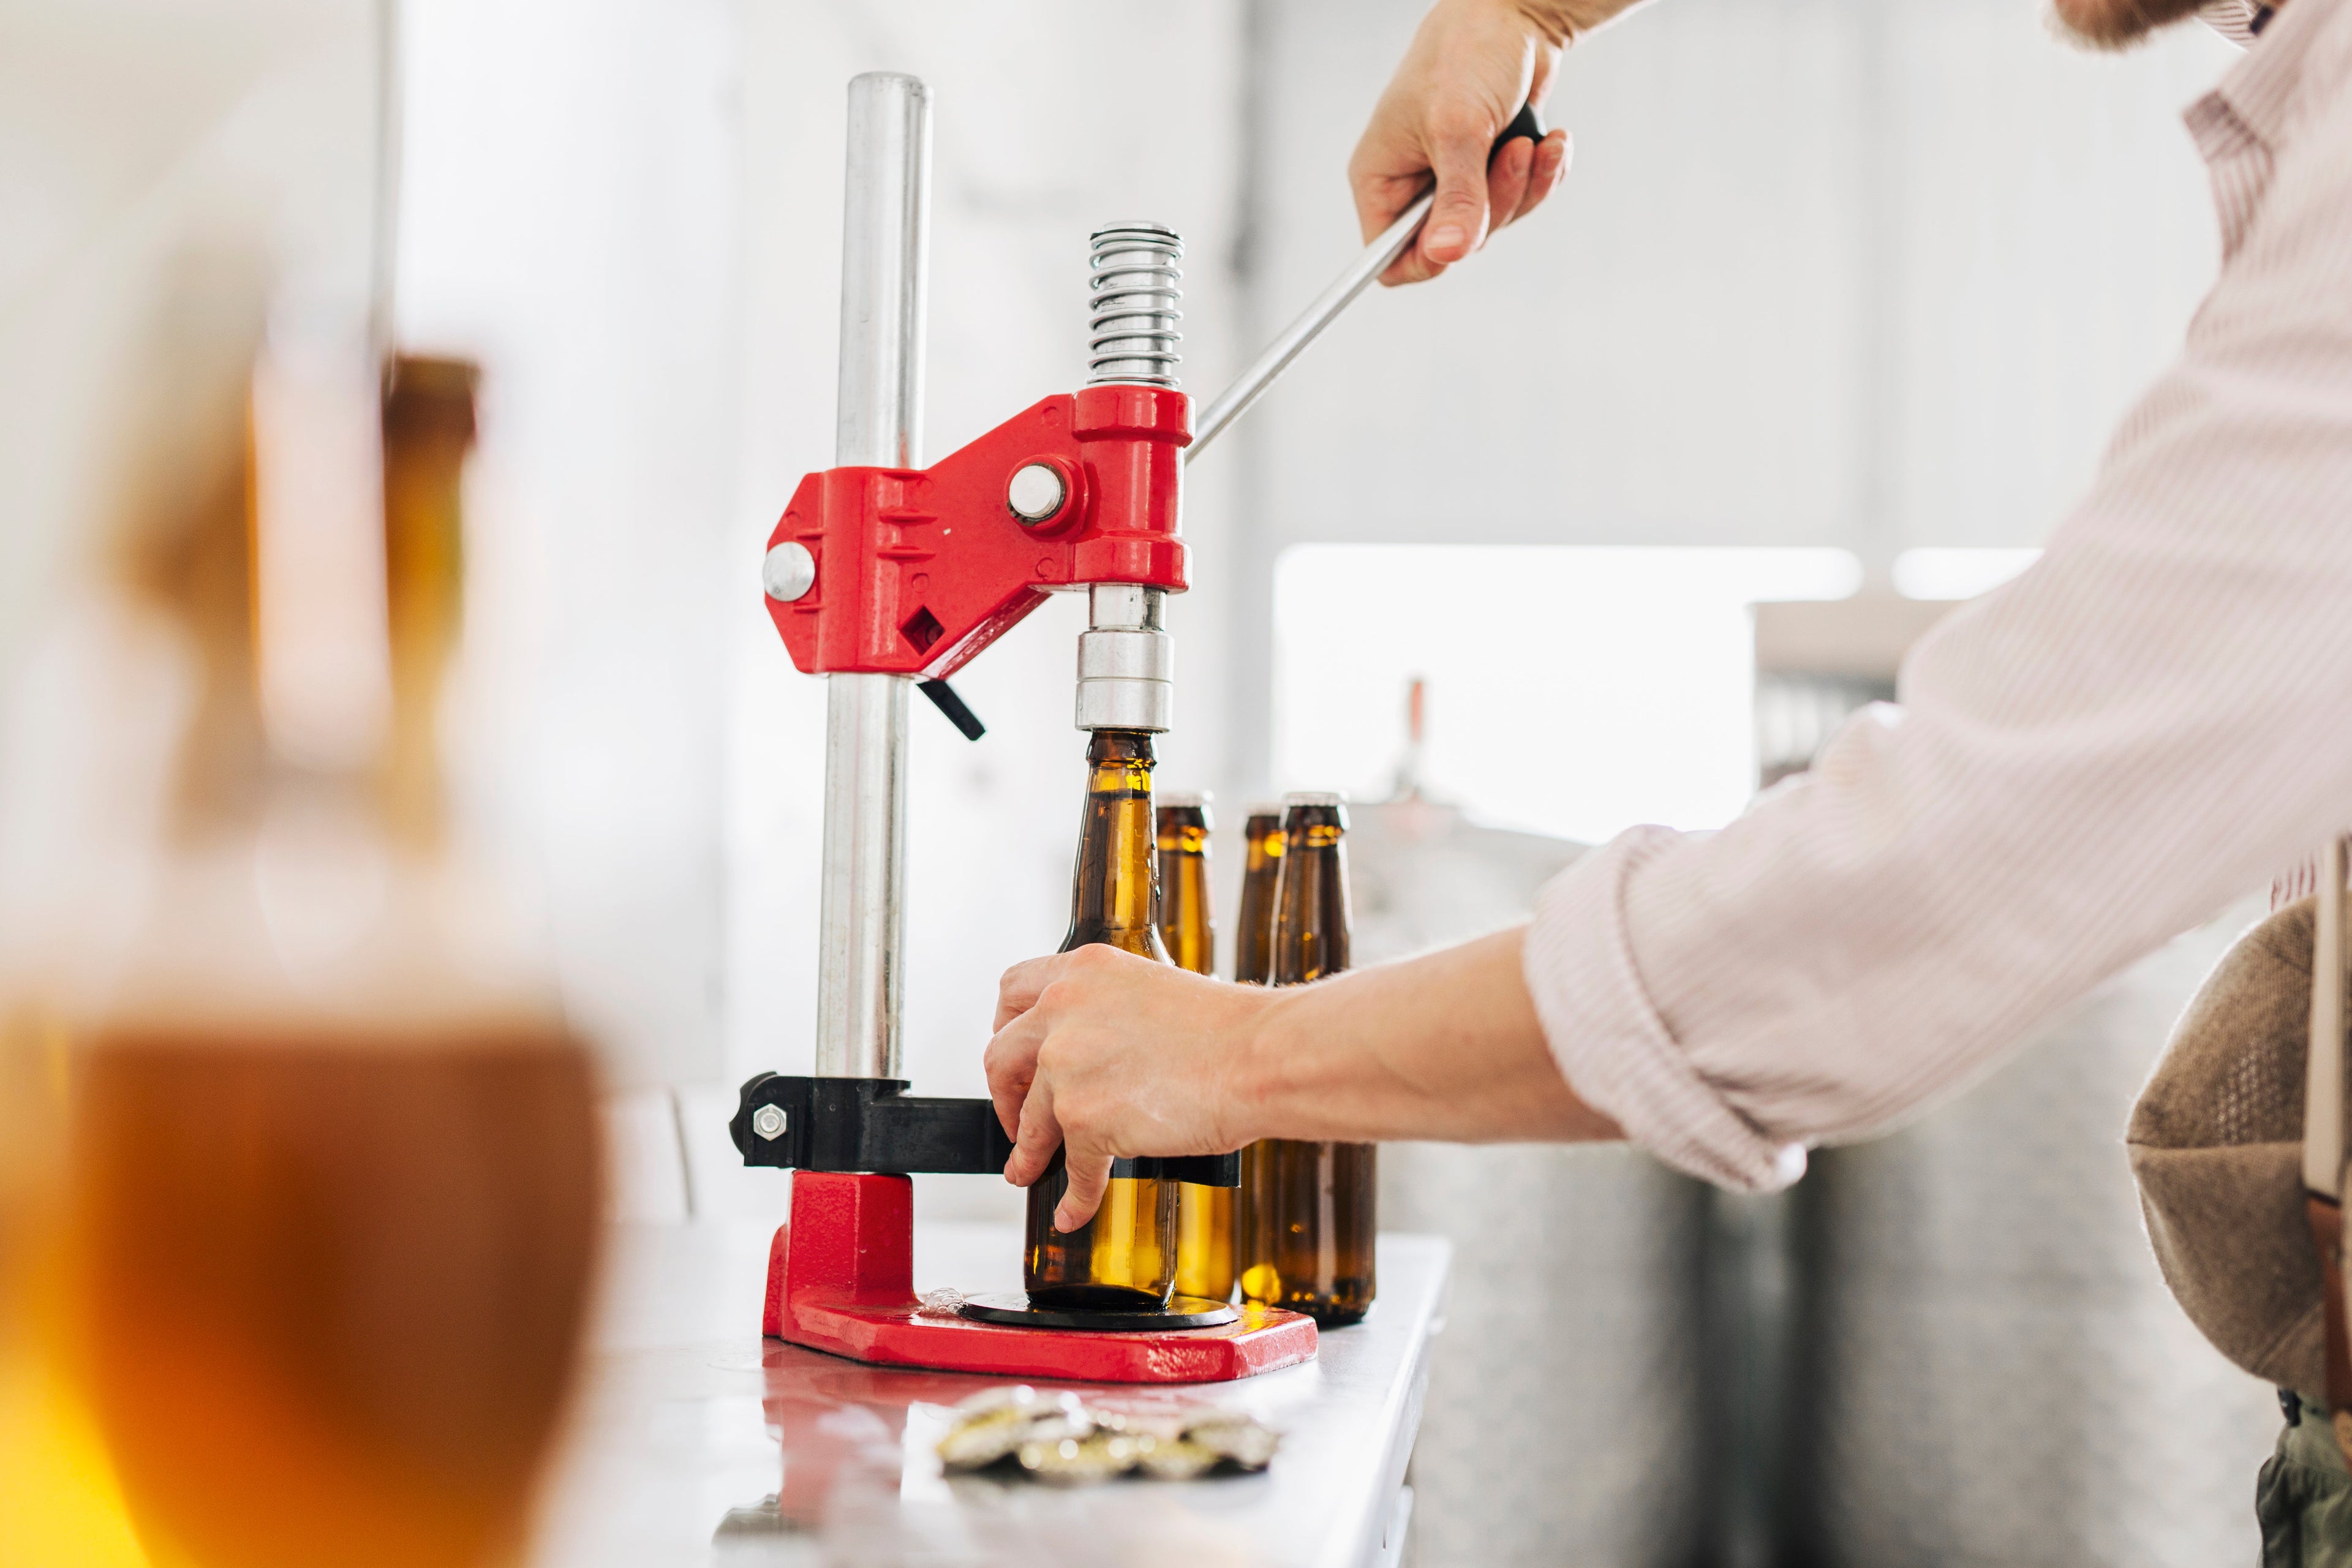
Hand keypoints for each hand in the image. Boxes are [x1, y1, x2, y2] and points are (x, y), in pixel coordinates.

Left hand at [985, 945, 1271, 1232]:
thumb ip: (1110, 1015)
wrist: (1258, 1059)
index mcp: (1082, 971)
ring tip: (1028, 1170)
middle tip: (1016, 1115)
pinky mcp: (1084, 1120)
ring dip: (1027, 1153)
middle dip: (1004, 1094)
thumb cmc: (1228, 1030)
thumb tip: (1096, 1057)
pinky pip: (1072, 1170)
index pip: (1013, 990)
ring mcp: (1067, 1067)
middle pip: (1001, 1057)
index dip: (1005, 1028)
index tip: (1015, 1054)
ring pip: (1030, 1122)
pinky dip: (1073, 1197)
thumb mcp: (1153, 992)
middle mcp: (1063, 1011)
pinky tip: (1073, 1209)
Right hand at [1350, 0, 1579, 284]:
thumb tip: (1447, 255)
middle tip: (1511, 156)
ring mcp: (1453, 179)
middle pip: (1451, 245)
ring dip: (1523, 187)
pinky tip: (1552, 142)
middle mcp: (1413, 185)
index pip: (1386, 258)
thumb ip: (1456, 198)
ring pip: (1491, 225)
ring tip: (1532, 141)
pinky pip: (1519, 201)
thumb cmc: (1466, 55)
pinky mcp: (1489, 169)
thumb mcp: (1458, 129)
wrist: (1513, 15)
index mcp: (1380, 178)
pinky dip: (1541, 175)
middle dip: (1493, 206)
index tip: (1462, 239)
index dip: (1423, 262)